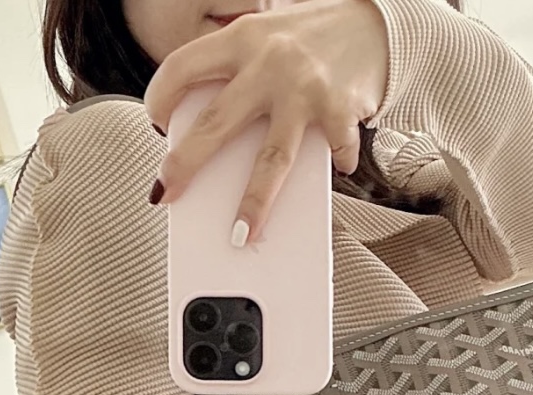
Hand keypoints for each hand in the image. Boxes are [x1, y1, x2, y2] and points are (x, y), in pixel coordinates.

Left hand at [144, 0, 388, 241]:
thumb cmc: (310, 38)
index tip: (156, 124)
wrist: (375, 19)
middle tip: (167, 194)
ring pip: (271, 159)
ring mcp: (304, 89)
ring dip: (254, 203)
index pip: (181, 68)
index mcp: (241, 39)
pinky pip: (332, 151)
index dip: (160, 98)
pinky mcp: (339, 109)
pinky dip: (336, 164)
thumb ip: (236, 73)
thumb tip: (207, 136)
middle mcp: (268, 62)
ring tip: (239, 235)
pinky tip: (337, 169)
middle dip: (185, 165)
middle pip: (215, 124)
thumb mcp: (263, 38)